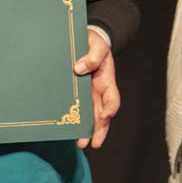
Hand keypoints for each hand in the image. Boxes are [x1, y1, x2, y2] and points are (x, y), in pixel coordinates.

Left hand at [74, 30, 118, 148]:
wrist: (86, 39)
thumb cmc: (94, 42)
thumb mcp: (97, 44)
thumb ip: (92, 56)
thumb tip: (79, 69)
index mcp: (107, 80)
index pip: (112, 99)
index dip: (110, 109)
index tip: (105, 116)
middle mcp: (99, 91)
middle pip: (103, 114)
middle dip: (99, 130)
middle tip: (92, 143)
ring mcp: (89, 94)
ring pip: (91, 116)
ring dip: (87, 130)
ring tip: (81, 143)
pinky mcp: (77, 93)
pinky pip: (78, 108)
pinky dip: (75, 120)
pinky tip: (69, 129)